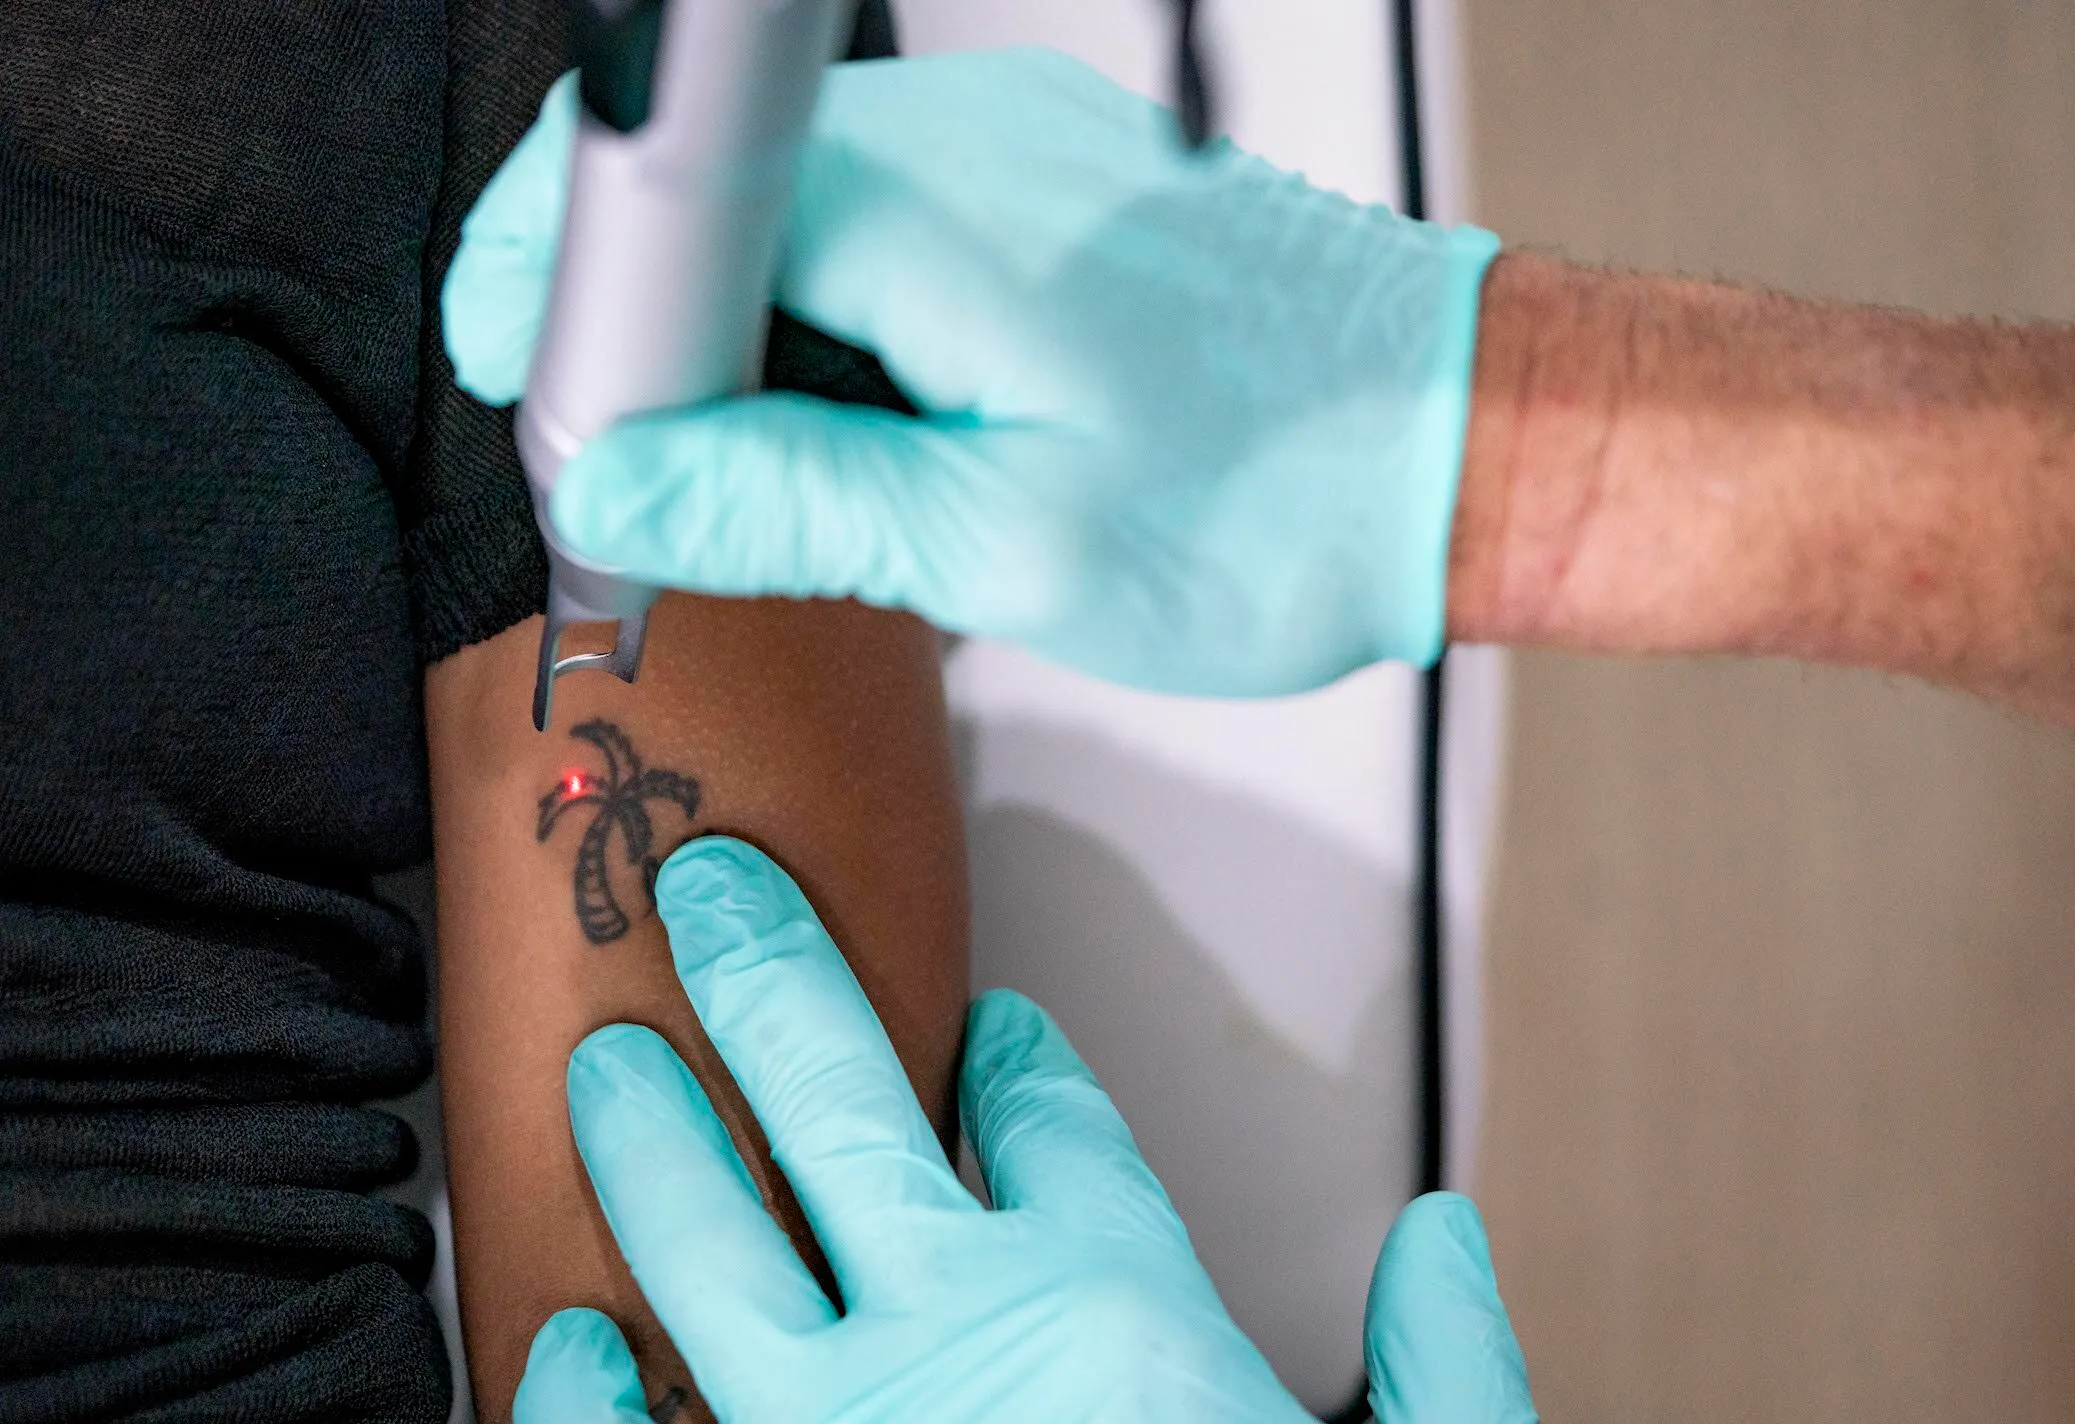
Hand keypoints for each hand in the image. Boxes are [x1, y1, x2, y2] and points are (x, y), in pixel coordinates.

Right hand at [446, 51, 1499, 696]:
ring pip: (801, 215)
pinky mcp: (1059, 189)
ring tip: (781, 474)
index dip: (553, 295)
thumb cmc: (1275, 506)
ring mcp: (1019, 150)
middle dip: (649, 332)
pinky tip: (887, 428)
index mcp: (928, 208)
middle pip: (716, 195)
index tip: (528, 395)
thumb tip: (618, 484)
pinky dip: (847, 320)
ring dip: (754, 336)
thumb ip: (785, 501)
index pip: (656, 197)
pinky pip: (894, 224)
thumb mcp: (1000, 546)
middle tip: (649, 475)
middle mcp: (969, 139)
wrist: (1460, 449)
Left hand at [513, 835, 1569, 1423]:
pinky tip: (576, 1348)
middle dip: (764, 968)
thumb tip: (1447, 1237)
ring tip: (609, 1055)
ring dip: (647, 1132)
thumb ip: (1457, 1362)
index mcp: (1125, 1310)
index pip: (1053, 1121)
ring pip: (702, 1242)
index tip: (986, 1024)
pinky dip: (586, 1411)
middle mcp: (962, 1346)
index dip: (1016, 1055)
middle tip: (711, 885)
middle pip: (838, 1102)